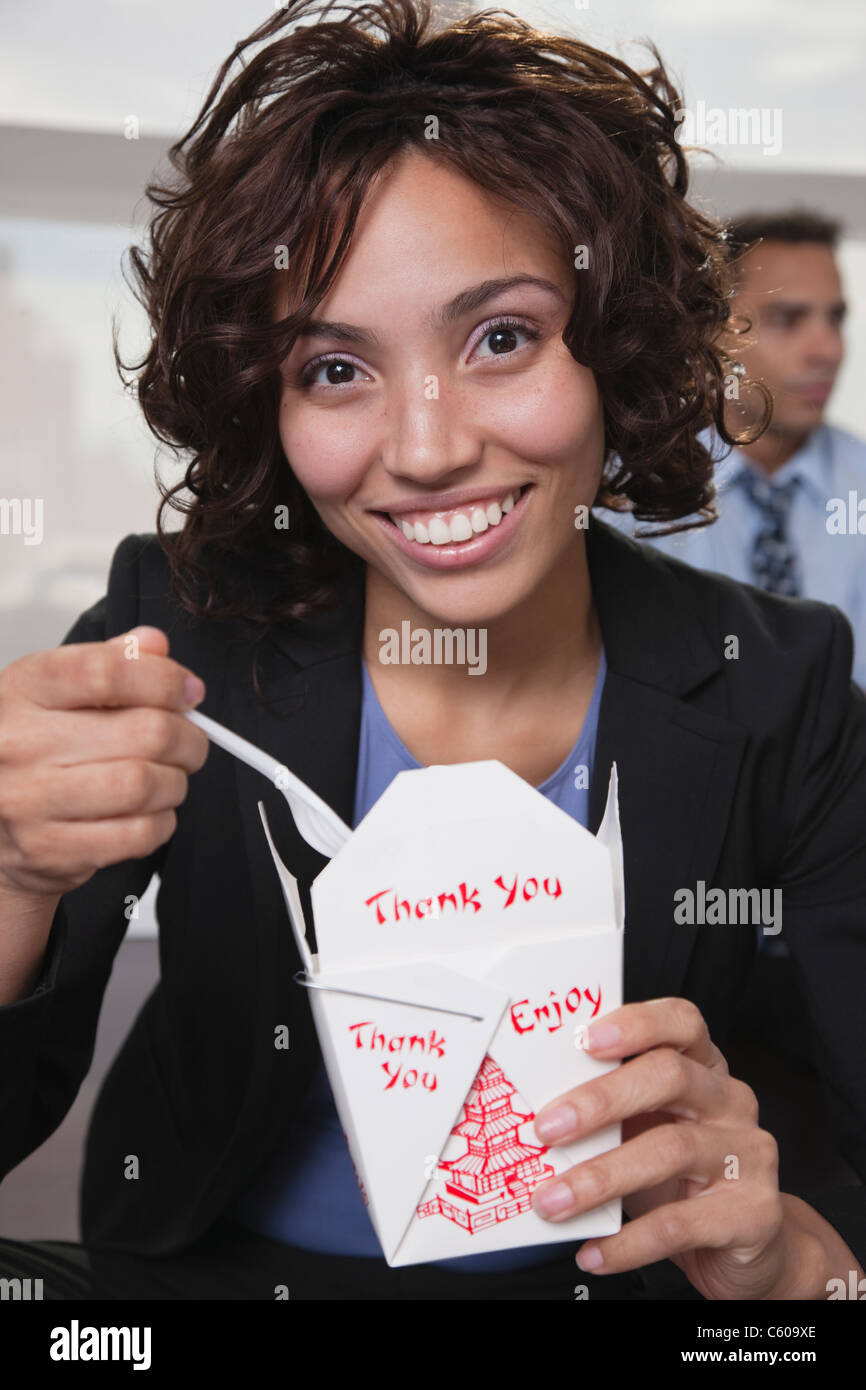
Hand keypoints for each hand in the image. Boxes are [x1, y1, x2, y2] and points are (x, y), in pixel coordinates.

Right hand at [0, 625, 208, 899]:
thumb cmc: (28, 751)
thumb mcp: (52, 692)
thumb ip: (107, 662)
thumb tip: (154, 644)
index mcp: (23, 690)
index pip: (107, 671)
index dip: (165, 678)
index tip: (188, 690)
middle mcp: (20, 743)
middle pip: (143, 731)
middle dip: (187, 737)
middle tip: (190, 742)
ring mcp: (31, 800)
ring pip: (145, 784)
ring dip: (176, 781)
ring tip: (169, 777)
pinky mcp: (51, 849)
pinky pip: (138, 833)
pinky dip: (162, 822)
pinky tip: (150, 811)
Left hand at [529, 997, 804, 1299]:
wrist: (748, 1249)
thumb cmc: (681, 1178)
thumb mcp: (647, 1131)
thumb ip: (609, 1110)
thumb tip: (532, 1109)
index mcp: (704, 1068)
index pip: (681, 1021)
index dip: (636, 1023)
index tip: (584, 1040)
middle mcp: (731, 1101)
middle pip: (670, 1077)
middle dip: (600, 1100)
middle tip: (546, 1129)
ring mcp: (748, 1154)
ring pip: (671, 1150)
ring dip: (600, 1177)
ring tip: (552, 1201)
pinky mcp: (753, 1213)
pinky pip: (681, 1224)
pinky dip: (628, 1241)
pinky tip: (593, 1252)